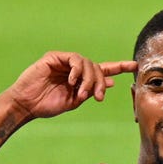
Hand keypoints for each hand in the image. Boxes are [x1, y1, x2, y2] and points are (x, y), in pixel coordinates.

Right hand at [4, 52, 136, 119]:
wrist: (27, 105)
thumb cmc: (47, 106)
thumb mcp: (74, 101)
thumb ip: (91, 91)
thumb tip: (111, 82)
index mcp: (80, 80)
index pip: (103, 70)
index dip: (119, 67)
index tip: (135, 66)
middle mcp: (74, 69)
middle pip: (97, 68)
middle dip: (100, 82)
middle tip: (98, 96)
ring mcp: (64, 62)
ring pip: (87, 63)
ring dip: (89, 79)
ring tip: (81, 93)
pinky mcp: (54, 57)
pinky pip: (73, 59)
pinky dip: (76, 70)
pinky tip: (71, 81)